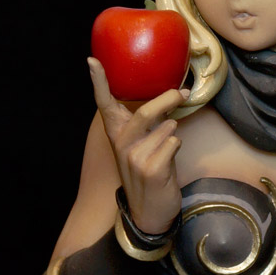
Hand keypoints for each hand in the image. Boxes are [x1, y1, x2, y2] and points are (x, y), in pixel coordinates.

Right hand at [88, 57, 187, 233]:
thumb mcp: (143, 146)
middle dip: (167, 99)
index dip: (99, 82)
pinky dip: (178, 147)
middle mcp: (122, 144)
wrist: (150, 213)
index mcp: (117, 135)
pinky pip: (174, 144)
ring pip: (166, 128)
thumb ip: (150, 123)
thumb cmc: (151, 173)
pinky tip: (169, 161)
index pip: (104, 104)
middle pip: (145, 112)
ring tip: (168, 146)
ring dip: (174, 132)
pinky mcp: (152, 170)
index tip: (92, 61)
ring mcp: (135, 158)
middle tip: (182, 92)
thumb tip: (170, 95)